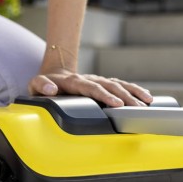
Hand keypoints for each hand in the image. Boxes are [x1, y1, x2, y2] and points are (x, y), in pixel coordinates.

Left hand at [29, 68, 152, 106]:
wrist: (53, 73)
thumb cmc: (44, 84)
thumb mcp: (35, 85)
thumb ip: (40, 85)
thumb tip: (50, 88)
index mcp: (74, 81)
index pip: (92, 88)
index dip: (104, 96)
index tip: (116, 103)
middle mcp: (89, 79)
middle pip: (110, 86)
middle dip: (125, 97)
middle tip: (138, 108)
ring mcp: (98, 80)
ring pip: (119, 84)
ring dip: (134, 92)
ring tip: (147, 102)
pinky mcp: (104, 83)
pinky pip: (122, 85)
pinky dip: (135, 90)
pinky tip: (147, 98)